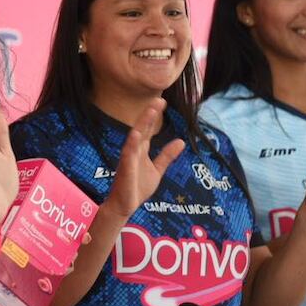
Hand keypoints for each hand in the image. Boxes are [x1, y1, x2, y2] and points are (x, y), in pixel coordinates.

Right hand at [105, 99, 183, 217]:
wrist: (125, 206)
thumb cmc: (137, 187)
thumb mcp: (157, 170)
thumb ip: (167, 156)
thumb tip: (181, 141)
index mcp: (141, 150)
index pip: (148, 129)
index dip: (154, 115)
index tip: (162, 101)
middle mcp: (134, 150)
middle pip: (142, 128)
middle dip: (150, 114)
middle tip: (159, 99)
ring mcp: (129, 158)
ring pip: (135, 137)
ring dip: (142, 124)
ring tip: (150, 111)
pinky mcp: (125, 169)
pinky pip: (128, 154)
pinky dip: (131, 144)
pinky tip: (135, 134)